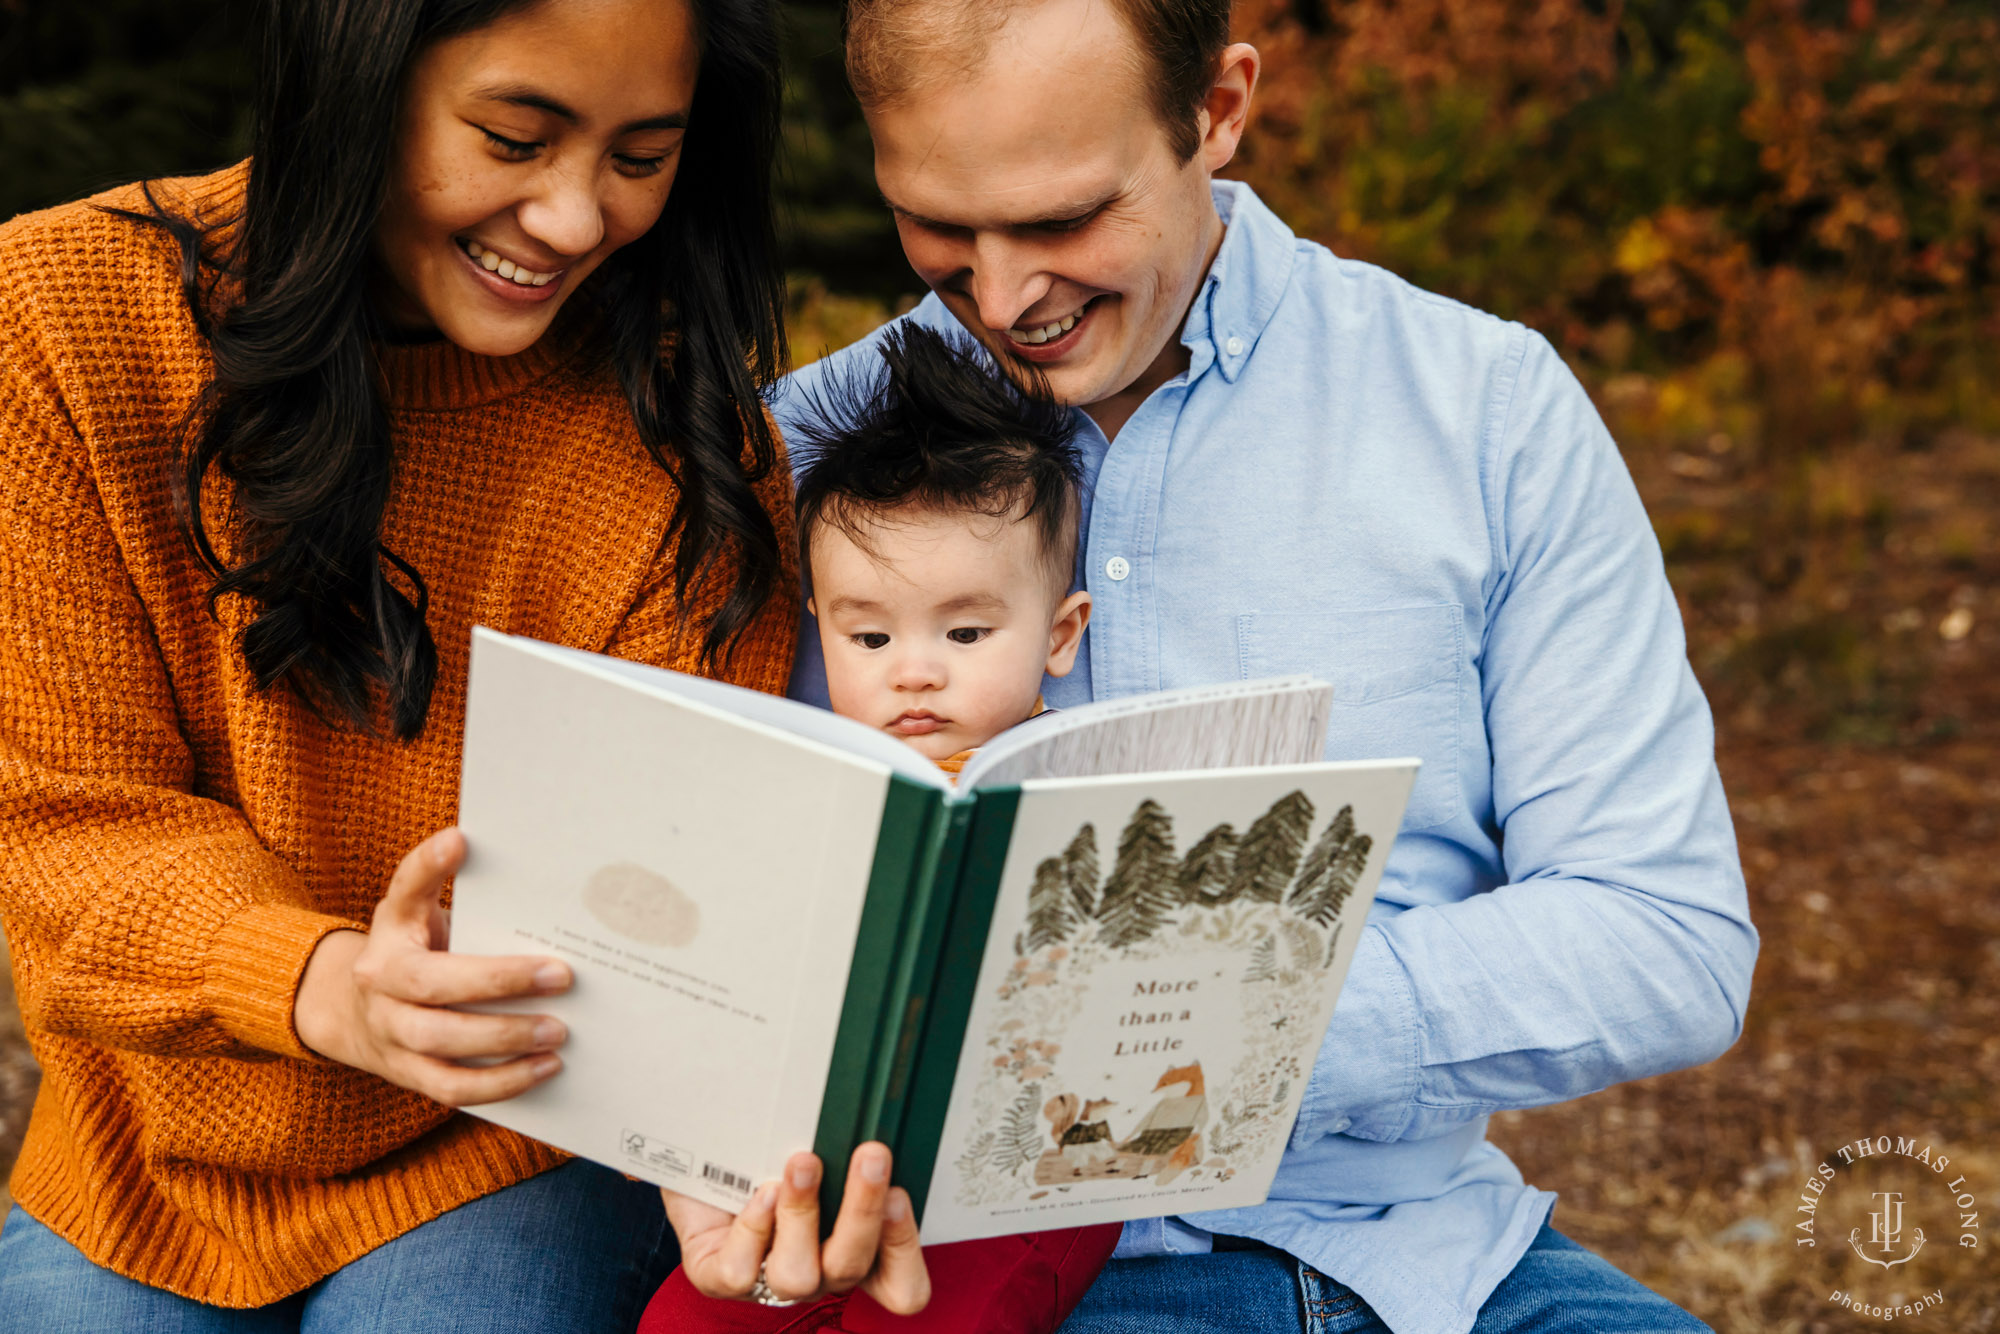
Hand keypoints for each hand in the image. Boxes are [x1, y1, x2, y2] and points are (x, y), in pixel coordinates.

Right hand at [293, 827, 572, 1104]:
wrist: (351, 1011)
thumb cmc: (406, 949)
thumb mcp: (411, 910)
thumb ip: (436, 880)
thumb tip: (465, 839)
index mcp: (388, 936)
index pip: (404, 896)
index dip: (428, 867)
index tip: (459, 841)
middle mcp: (380, 987)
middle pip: (434, 987)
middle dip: (501, 981)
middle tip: (562, 975)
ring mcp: (390, 1036)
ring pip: (443, 1046)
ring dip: (506, 1042)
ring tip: (559, 1033)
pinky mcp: (408, 1075)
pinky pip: (453, 1089)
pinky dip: (502, 1084)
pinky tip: (545, 1068)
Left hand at [663, 1144, 929, 1312]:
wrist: (701, 1162)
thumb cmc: (765, 1157)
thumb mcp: (817, 1148)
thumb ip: (847, 1145)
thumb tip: (875, 1104)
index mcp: (849, 1251)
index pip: (900, 1286)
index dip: (903, 1249)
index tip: (898, 1192)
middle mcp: (815, 1273)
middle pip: (852, 1268)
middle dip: (863, 1209)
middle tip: (870, 1154)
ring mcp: (766, 1281)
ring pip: (798, 1276)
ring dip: (803, 1215)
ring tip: (802, 1163)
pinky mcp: (720, 1277)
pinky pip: (741, 1271)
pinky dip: (755, 1228)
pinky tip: (761, 1191)